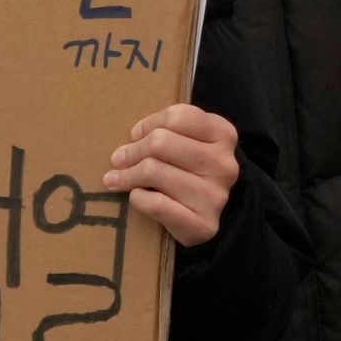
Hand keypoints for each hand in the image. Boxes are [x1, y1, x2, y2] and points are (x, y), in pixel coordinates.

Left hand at [107, 103, 240, 246]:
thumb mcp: (190, 143)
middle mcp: (224, 164)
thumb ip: (167, 132)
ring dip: (127, 176)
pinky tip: (136, 197)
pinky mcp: (202, 224)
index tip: (135, 135)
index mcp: (224, 135)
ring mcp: (215, 195)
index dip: (149, 124)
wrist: (207, 217)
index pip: (178, 116)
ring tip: (116, 179)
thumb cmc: (190, 173)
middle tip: (118, 160)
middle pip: (161, 142)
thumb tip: (127, 146)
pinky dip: (138, 198)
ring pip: (153, 172)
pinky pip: (155, 204)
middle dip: (132, 151)